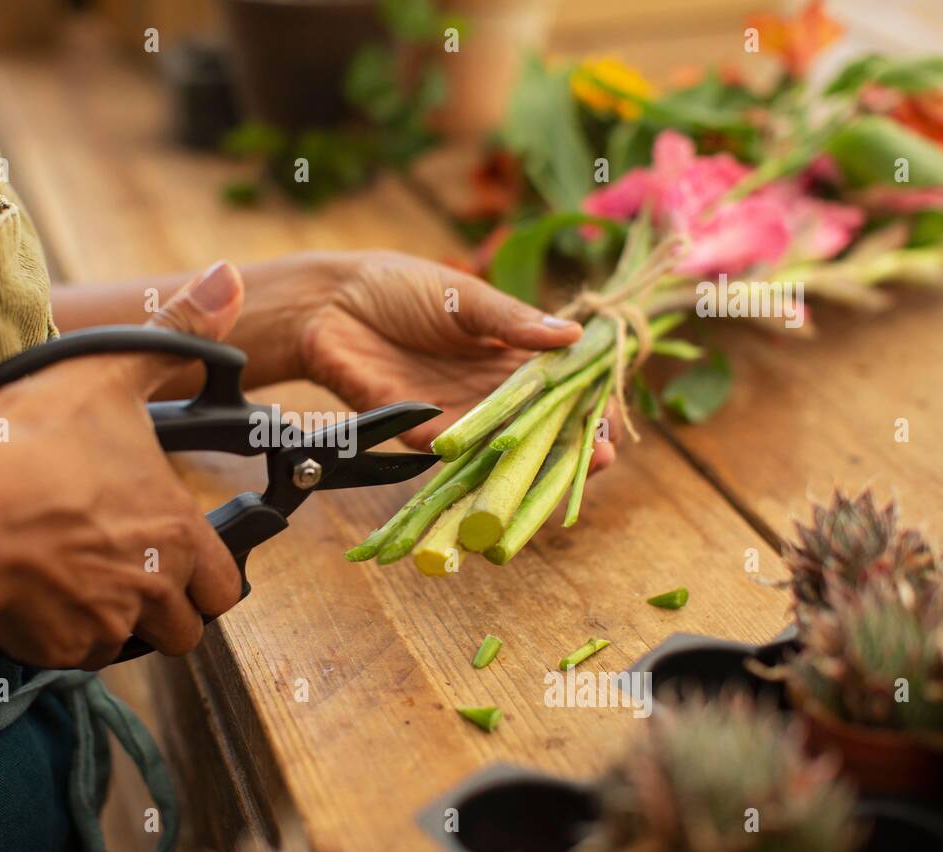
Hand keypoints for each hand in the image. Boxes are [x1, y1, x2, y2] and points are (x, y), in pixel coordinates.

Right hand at [0, 263, 246, 668]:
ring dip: (115, 621)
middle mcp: (151, 588)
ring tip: (76, 573)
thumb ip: (179, 332)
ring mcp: (102, 624)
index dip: (208, 571)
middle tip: (131, 570)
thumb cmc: (31, 444)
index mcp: (176, 532)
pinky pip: (73, 653)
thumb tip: (229, 280)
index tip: (182, 554)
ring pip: (130, 644)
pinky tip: (34, 589)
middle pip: (187, 629)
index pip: (225, 584)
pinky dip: (61, 632)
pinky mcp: (53, 649)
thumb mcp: (109, 372)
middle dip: (168, 609)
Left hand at [300, 250, 621, 469]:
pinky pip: (454, 457)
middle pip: (538, 424)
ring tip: (569, 472)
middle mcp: (486, 390)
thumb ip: (512, 321)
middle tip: (603, 455)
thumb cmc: (398, 288)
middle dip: (571, 442)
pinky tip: (507, 472)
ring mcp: (454, 414)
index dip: (587, 402)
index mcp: (507, 353)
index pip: (559, 384)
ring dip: (535, 463)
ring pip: (503, 448)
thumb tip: (572, 336)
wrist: (329, 304)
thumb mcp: (465, 297)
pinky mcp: (416, 432)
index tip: (613, 418)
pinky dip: (481, 466)